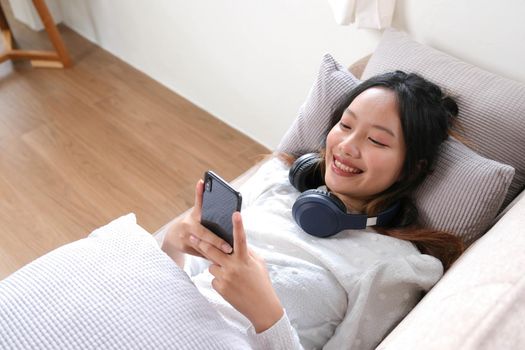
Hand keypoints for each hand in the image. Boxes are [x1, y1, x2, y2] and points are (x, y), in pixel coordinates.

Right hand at [161, 180, 232, 266]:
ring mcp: (185, 240)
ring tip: (228, 256)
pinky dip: (210, 257)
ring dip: (215, 252)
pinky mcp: (185, 249)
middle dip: (217, 243)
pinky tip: (221, 261)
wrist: (173, 236)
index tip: (227, 236)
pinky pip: (202, 254)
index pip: (205, 225)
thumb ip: (199, 197)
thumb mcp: (195, 210)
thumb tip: (202, 181)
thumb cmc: (191, 221)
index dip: (215, 230)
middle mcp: (188, 228)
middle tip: (229, 248)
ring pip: (203, 247)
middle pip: (205, 236)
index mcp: (192, 218)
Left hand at [196, 212, 283, 332]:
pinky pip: (214, 278)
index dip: (238, 225)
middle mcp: (233, 266)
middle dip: (200, 242)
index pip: (241, 238)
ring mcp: (225, 277)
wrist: (261, 307)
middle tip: (190, 236)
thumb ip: (247, 252)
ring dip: (217, 266)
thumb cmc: (261, 282)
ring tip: (231, 275)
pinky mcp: (220, 287)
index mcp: (244, 259)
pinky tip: (231, 285)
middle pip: (212, 250)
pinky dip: (220, 279)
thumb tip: (235, 243)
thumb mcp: (258, 264)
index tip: (235, 213)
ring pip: (212, 265)